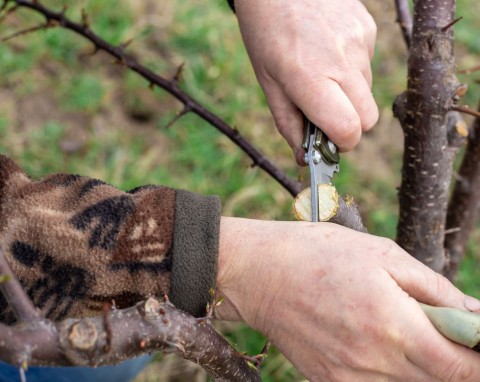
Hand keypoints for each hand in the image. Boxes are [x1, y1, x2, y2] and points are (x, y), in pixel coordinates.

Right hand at [216, 217, 479, 380]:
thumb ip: (433, 288)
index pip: (464, 369)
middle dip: (452, 358)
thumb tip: (473, 313)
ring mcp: (350, 378)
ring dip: (418, 362)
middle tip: (437, 325)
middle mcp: (374, 362)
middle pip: (440, 381)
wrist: (257, 273)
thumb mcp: (380, 254)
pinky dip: (388, 368)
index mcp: (393, 325)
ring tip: (395, 324)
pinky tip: (371, 337)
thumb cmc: (316, 253)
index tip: (477, 341)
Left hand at [235, 0, 378, 163]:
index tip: (326, 141)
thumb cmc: (265, 30)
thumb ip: (288, 123)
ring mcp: (360, 43)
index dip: (340, 143)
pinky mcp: (368, 28)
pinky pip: (367, 65)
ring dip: (348, 95)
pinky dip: (351, 69)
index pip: (349, 130)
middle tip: (323, 114)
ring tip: (320, 72)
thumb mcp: (267, 82)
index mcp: (310, 79)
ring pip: (367, 92)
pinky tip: (329, 51)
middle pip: (368, 119)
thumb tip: (304, 158)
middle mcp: (342, 62)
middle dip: (349, 125)